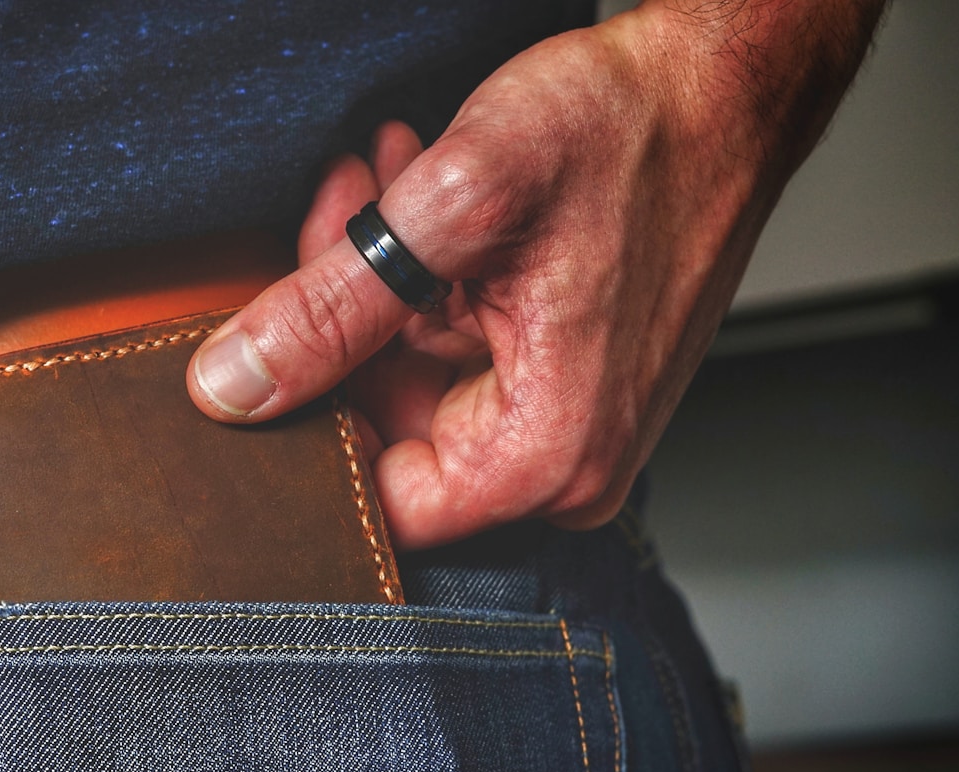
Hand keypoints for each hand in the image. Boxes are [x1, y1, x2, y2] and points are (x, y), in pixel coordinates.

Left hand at [187, 1, 884, 549]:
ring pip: (407, 372)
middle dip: (342, 312)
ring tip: (386, 178)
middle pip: (383, 424)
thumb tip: (234, 386)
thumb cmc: (634, 133)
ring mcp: (562, 419)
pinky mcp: (560, 374)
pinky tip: (418, 195)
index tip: (275, 331)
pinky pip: (452, 344)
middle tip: (343, 205)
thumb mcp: (457, 207)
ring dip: (377, 274)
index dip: (307, 415)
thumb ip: (335, 308)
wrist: (724, 84)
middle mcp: (559, 461)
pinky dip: (422, 272)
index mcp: (541, 456)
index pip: (369, 499)